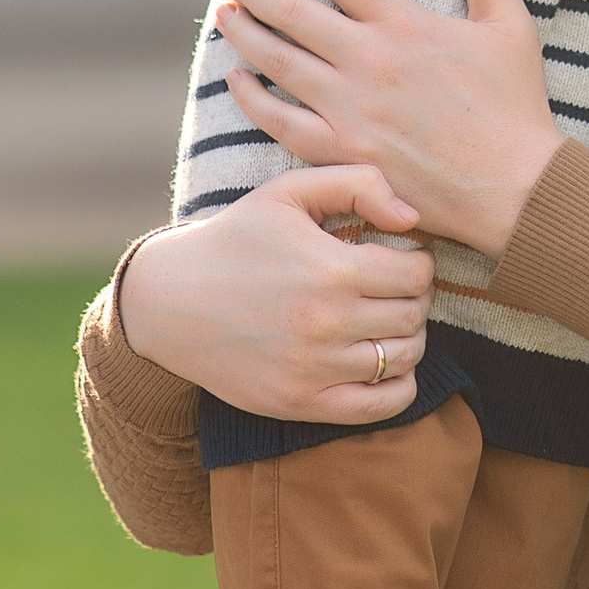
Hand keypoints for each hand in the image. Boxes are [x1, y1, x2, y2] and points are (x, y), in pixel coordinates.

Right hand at [116, 165, 433, 423]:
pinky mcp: (302, 402)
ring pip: (403, 358)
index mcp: (330, 268)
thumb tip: (413, 219)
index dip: (418, 262)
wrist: (170, 302)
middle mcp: (326, 323)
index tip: (401, 258)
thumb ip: (358, 183)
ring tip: (384, 319)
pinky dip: (399, 384)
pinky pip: (382, 404)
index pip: (416, 274)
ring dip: (407, 337)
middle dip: (414, 297)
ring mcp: (315, 368)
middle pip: (413, 316)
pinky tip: (382, 361)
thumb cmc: (236, 239)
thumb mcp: (289, 192)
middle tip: (394, 288)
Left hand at [216, 0, 563, 261]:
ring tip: (225, 14)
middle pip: (292, 11)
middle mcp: (369, 61)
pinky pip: (279, 121)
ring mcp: (350, 110)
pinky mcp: (342, 152)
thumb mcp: (509, 22)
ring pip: (277, 61)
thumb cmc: (515, 105)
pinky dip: (251, 98)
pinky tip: (236, 80)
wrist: (515, 187)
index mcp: (405, 24)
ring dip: (244, 32)